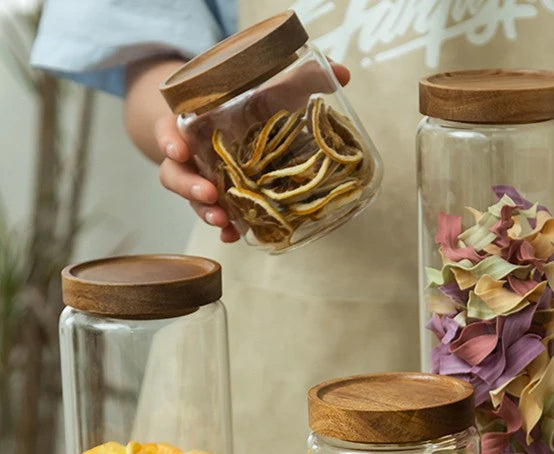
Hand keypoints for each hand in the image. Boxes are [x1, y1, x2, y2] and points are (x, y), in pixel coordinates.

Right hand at [152, 62, 350, 243]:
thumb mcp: (267, 85)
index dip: (167, 139)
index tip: (176, 149)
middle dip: (188, 186)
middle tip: (208, 194)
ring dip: (206, 212)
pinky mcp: (221, 198)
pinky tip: (234, 237)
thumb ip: (302, 77)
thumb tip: (343, 73)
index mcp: (192, 122)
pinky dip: (225, 228)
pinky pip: (217, 215)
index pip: (168, 129)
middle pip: (175, 172)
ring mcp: (204, 178)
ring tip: (222, 222)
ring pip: (193, 199)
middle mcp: (192, 153)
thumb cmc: (247, 101)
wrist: (237, 122)